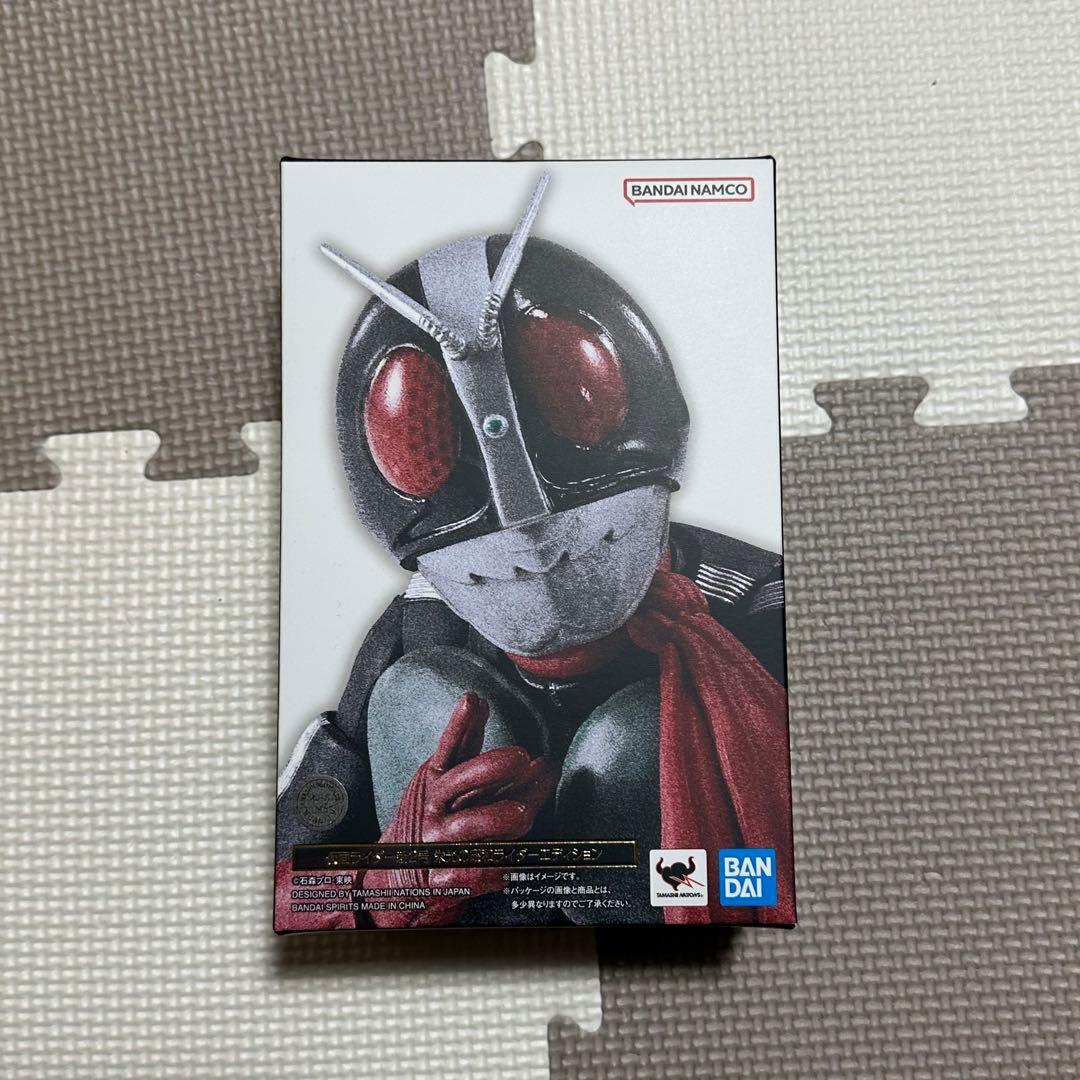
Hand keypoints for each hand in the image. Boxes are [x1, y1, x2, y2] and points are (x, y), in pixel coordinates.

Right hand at [364, 692, 556, 926]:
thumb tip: (481, 703)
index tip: (473, 701)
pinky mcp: (440, 878)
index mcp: (435, 780)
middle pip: (459, 781)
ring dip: (496, 818)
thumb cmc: (432, 819)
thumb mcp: (443, 778)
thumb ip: (466, 745)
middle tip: (522, 756)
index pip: (449, 748)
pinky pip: (466, 874)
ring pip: (467, 826)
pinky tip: (507, 869)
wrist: (393, 876)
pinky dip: (487, 872)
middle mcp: (434, 807)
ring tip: (524, 814)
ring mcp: (437, 842)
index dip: (460, 725)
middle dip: (490, 767)